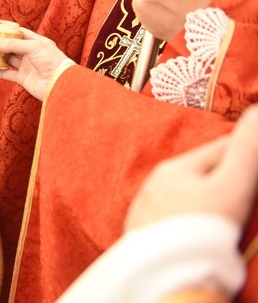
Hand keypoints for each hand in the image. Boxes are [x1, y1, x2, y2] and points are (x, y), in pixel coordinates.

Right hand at [0, 29, 70, 100]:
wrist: (60, 83)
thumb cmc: (52, 61)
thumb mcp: (33, 47)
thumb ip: (12, 45)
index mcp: (36, 42)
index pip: (20, 34)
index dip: (8, 31)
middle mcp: (30, 53)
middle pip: (11, 47)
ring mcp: (26, 66)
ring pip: (6, 59)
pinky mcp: (22, 78)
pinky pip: (5, 73)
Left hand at [125, 105, 257, 231]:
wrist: (164, 279)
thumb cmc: (199, 231)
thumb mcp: (230, 187)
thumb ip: (246, 150)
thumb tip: (257, 111)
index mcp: (175, 168)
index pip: (219, 150)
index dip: (247, 151)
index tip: (257, 161)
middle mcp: (154, 185)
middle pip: (201, 174)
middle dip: (226, 176)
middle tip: (246, 188)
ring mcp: (146, 211)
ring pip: (185, 197)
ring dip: (206, 200)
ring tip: (226, 212)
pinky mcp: (144, 235)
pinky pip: (173, 219)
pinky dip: (189, 220)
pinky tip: (199, 230)